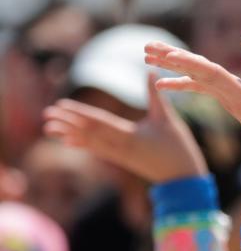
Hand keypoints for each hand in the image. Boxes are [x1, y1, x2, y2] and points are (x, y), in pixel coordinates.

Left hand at [43, 77, 207, 183]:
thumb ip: (156, 96)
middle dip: (66, 123)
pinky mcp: (123, 161)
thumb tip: (150, 70)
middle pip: (88, 133)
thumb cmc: (179, 149)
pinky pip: (97, 151)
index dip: (78, 113)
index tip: (61, 105)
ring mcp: (120, 156)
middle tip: (46, 114)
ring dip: (68, 134)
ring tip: (49, 128)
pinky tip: (69, 142)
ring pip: (89, 143)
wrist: (183, 179)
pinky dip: (82, 145)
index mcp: (130, 135)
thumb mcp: (168, 119)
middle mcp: (120, 147)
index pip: (99, 122)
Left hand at [145, 33, 240, 165]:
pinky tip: (167, 78)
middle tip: (146, 47)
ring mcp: (231, 103)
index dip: (189, 62)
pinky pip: (206, 87)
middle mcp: (232, 100)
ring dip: (174, 66)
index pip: (211, 75)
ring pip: (197, 80)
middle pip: (196, 76)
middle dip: (171, 61)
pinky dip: (187, 78)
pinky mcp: (234, 103)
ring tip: (149, 54)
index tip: (166, 54)